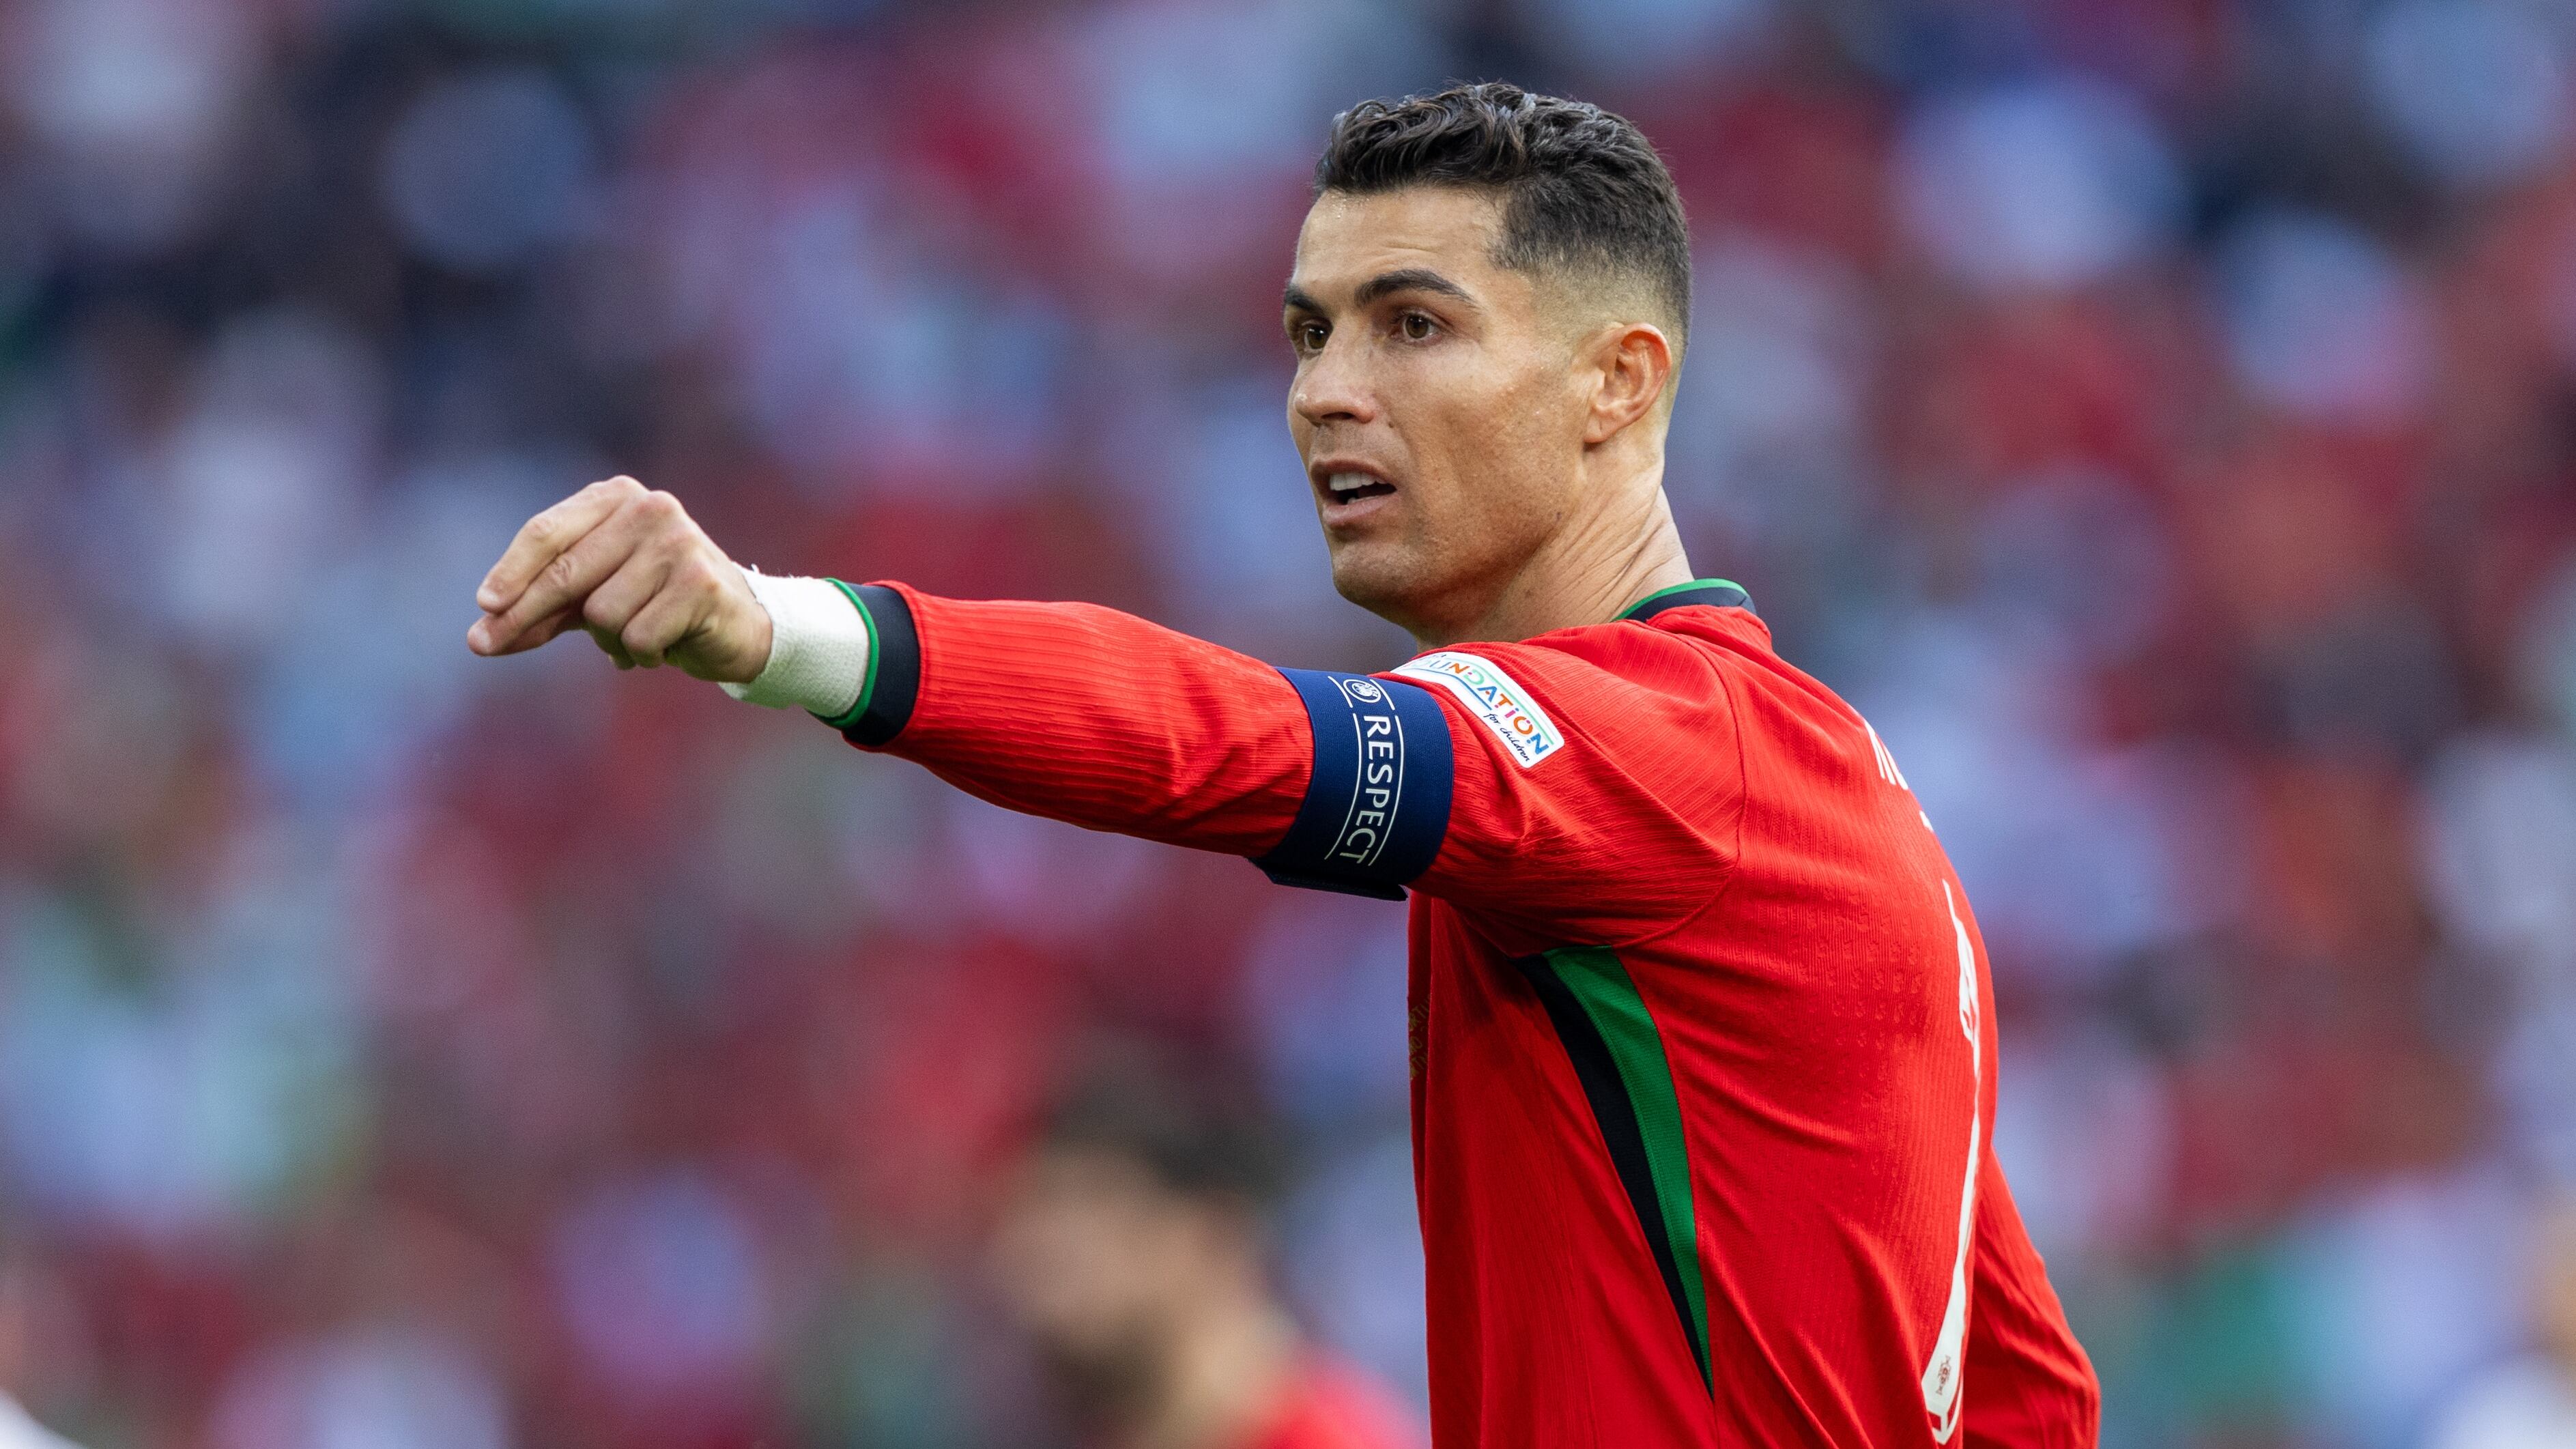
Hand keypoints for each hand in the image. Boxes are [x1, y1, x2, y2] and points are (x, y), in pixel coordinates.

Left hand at [466, 476, 772, 682]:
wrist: (739, 626)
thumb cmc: (655, 605)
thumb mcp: (591, 600)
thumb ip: (541, 611)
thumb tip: (479, 639)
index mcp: (617, 497)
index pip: (548, 532)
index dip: (511, 572)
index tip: (484, 607)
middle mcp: (649, 509)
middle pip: (565, 573)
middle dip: (524, 615)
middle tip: (483, 646)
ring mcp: (679, 543)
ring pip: (602, 613)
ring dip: (610, 641)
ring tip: (637, 638)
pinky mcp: (701, 583)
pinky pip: (637, 636)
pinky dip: (643, 654)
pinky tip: (666, 646)